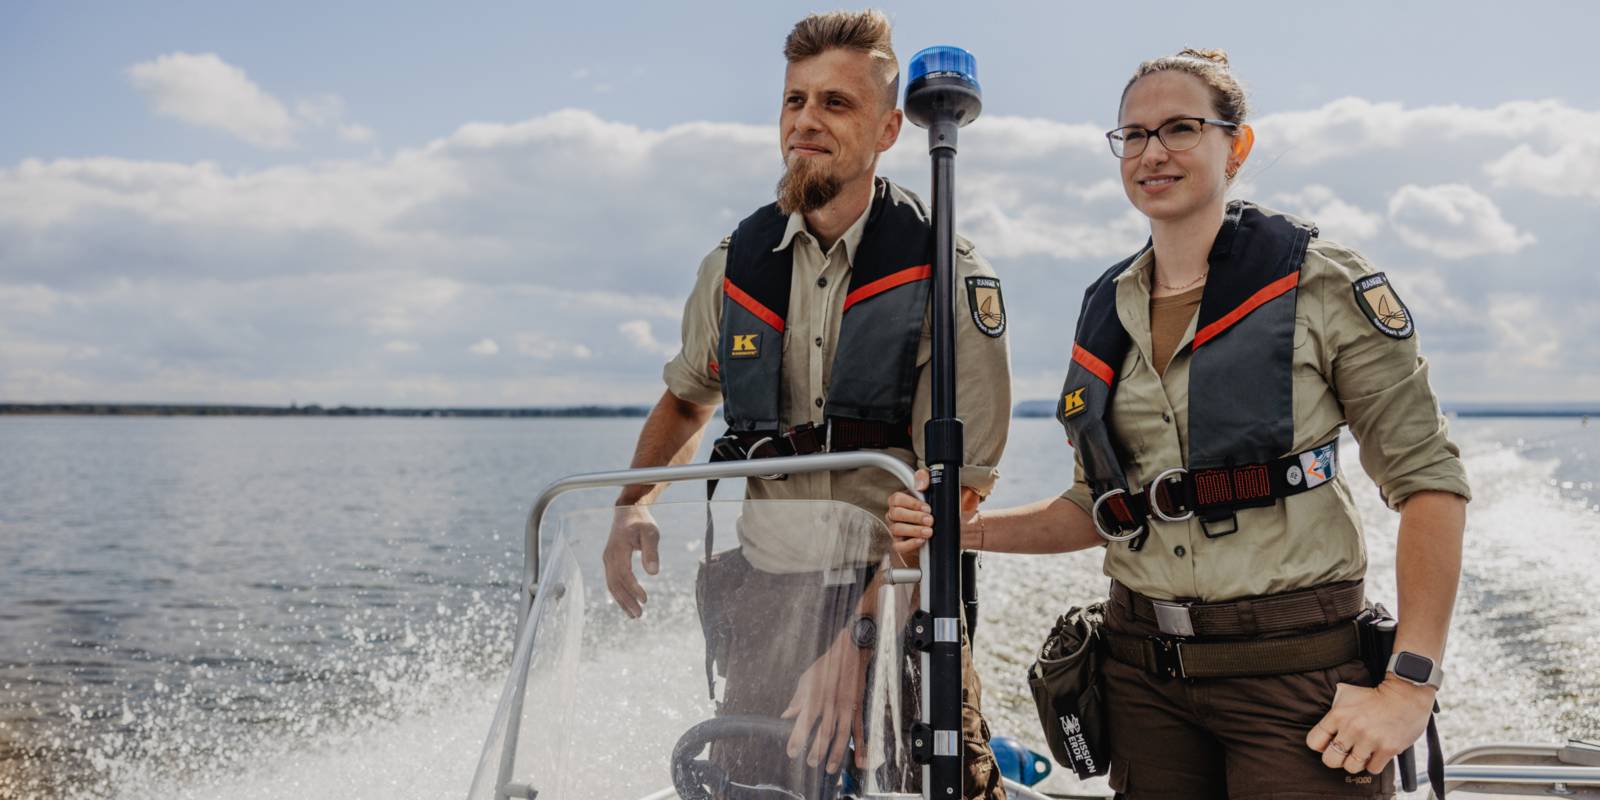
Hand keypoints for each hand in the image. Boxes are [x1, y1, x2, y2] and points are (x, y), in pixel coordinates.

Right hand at [602, 504, 660, 617]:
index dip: (633, 588)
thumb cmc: (641, 521)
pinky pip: (612, 581)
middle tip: (639, 614)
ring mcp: (607, 559)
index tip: (645, 599)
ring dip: (622, 601)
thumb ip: (651, 551)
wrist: (628, 511)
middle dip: (626, 600)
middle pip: (615, 583)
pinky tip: (628, 604)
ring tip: (635, 615)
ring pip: (612, 585)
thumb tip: (653, 573)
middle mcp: (609, 556)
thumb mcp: (651, 532)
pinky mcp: (610, 562)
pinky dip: (619, 594)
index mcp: (618, 549)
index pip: (624, 574)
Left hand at [781, 631, 868, 773]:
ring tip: (829, 769)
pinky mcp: (858, 708)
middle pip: (824, 732)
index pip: (805, 721)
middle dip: (817, 750)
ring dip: (837, 753)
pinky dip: (861, 747)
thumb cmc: (826, 666)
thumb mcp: (807, 678)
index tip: (791, 753)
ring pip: (842, 735)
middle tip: (810, 763)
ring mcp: (847, 707)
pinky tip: (861, 762)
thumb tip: (786, 716)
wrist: (851, 652)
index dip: (797, 738)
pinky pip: (860, 730)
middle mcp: (831, 704)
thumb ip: (797, 699)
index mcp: (816, 696)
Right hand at [883, 469, 980, 558]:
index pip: (896, 499)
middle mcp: (895, 514)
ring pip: (896, 529)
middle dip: (915, 517)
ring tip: (929, 531)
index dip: (911, 503)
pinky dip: (910, 544)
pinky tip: (922, 541)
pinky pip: (898, 546)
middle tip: (930, 520)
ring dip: (914, 530)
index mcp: (899, 500)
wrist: (944, 522)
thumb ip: (925, 478)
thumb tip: (920, 485)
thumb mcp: (933, 486)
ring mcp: (896, 529)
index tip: (927, 507)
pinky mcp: (901, 543)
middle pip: (895, 514)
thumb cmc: (934, 503)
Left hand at [1306, 676, 1436, 773]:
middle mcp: (1351, 729)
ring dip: (1356, 762)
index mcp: (1337, 715)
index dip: (1321, 745)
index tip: (1330, 743)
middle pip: (1330, 760)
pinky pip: (1373, 769)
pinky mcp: (1387, 749)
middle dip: (1337, 758)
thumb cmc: (1375, 696)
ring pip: (1351, 767)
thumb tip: (1324, 729)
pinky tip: (1377, 753)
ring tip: (1362, 753)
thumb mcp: (1347, 695)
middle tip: (1346, 752)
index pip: (1313, 742)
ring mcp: (1369, 740)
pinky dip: (1374, 764)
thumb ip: (1333, 712)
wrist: (1406, 694)